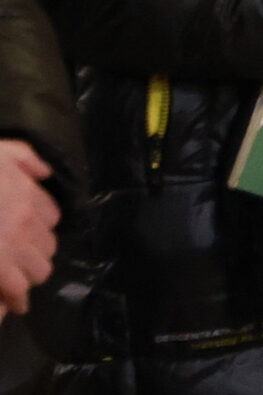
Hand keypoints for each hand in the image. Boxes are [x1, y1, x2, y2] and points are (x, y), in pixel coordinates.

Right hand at [0, 142, 56, 313]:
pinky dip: (18, 298)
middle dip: (36, 254)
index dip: (40, 229)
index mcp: (28, 194)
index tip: (29, 236)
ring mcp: (10, 245)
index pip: (52, 218)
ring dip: (30, 276)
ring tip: (17, 281)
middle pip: (48, 247)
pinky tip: (16, 304)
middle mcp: (26, 220)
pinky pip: (17, 289)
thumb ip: (25, 159)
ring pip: (39, 270)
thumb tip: (44, 174)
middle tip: (21, 261)